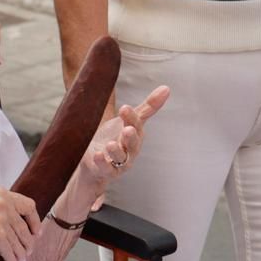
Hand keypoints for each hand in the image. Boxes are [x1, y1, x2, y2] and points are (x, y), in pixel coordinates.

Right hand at [0, 187, 41, 260]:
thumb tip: (22, 220)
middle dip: (27, 243)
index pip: (28, 206)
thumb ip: (1, 208)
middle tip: (27, 252)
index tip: (36, 232)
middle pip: (25, 228)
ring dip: (21, 255)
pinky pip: (13, 253)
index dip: (34, 221)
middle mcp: (2, 203)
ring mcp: (0, 219)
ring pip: (20, 243)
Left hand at [75, 85, 169, 205]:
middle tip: (128, 129)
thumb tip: (166, 88)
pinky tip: (97, 155)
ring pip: (120, 158)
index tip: (125, 108)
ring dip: (116, 151)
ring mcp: (118, 162)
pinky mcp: (105, 171)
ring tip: (111, 144)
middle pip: (132, 144)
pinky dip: (102, 163)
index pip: (136, 125)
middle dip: (131, 137)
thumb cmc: (113, 138)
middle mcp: (129, 150)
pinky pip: (105, 169)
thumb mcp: (127, 121)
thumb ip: (146, 107)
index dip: (131, 117)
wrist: (94, 163)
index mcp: (135, 135)